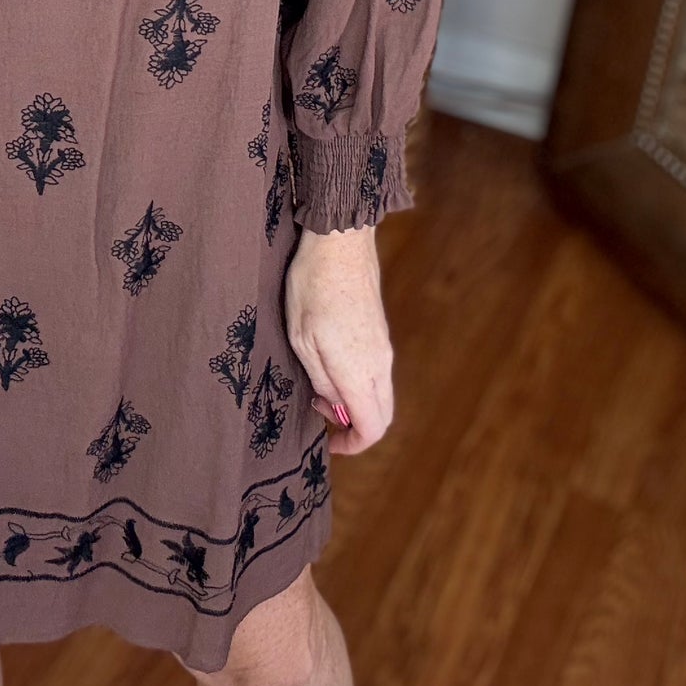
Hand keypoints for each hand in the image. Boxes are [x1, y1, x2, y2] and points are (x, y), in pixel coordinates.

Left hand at [284, 223, 393, 455]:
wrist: (339, 241)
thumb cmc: (312, 287)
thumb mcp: (302, 339)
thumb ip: (321, 380)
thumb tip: (334, 407)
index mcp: (359, 371)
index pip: (372, 427)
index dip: (353, 445)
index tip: (330, 443)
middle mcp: (379, 363)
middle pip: (382, 415)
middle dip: (356, 426)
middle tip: (322, 414)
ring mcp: (383, 346)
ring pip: (380, 392)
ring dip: (356, 402)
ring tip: (319, 385)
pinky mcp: (380, 330)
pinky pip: (377, 371)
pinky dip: (360, 382)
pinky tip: (330, 362)